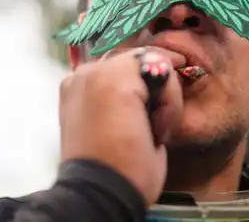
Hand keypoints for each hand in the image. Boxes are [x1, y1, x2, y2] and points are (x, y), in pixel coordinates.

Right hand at [59, 47, 184, 205]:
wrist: (104, 192)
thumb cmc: (115, 167)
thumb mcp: (120, 124)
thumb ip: (129, 94)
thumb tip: (159, 68)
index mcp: (78, 86)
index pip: (122, 60)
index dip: (149, 75)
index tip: (160, 96)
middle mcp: (83, 74)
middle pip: (139, 57)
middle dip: (158, 86)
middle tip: (152, 127)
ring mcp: (95, 73)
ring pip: (153, 61)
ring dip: (164, 98)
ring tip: (151, 132)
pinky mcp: (113, 79)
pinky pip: (161, 72)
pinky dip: (169, 102)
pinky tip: (156, 129)